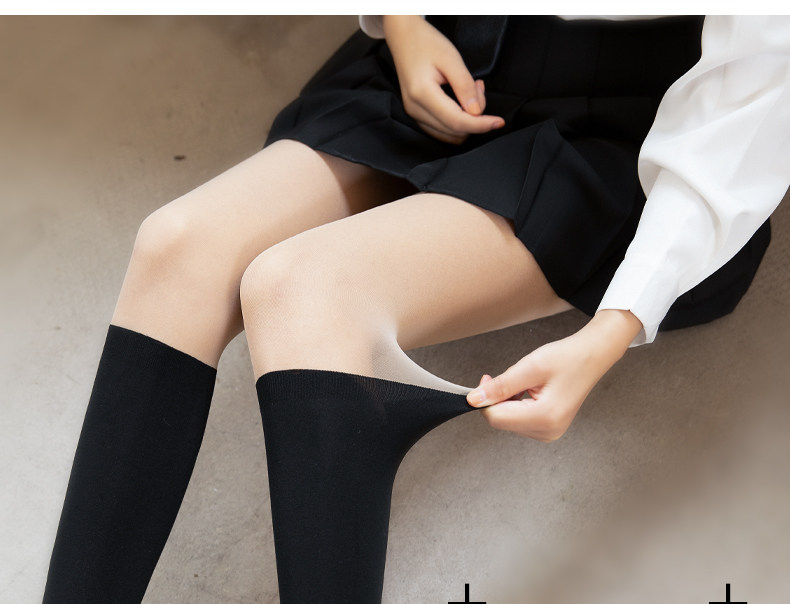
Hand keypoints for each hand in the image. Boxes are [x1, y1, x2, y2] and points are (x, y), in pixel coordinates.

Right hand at [382, 15, 505, 144]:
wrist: (404, 38)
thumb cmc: (425, 43)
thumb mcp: (451, 58)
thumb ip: (464, 86)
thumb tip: (476, 111)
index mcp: (422, 94)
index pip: (456, 121)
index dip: (480, 125)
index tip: (498, 122)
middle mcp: (415, 109)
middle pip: (455, 130)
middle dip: (475, 117)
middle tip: (478, 88)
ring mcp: (414, 114)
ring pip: (450, 134)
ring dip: (466, 120)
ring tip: (469, 93)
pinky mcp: (417, 115)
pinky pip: (442, 130)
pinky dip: (457, 121)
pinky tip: (460, 102)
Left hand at [466, 310, 643, 441]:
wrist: (592, 356)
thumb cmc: (567, 358)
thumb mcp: (530, 367)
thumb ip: (501, 386)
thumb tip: (474, 399)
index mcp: (545, 417)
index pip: (496, 418)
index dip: (485, 398)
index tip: (487, 379)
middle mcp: (548, 431)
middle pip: (501, 421)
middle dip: (497, 399)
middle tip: (510, 376)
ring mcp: (549, 432)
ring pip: (508, 421)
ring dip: (508, 401)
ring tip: (526, 382)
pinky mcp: (548, 428)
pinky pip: (519, 420)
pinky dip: (516, 405)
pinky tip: (529, 390)